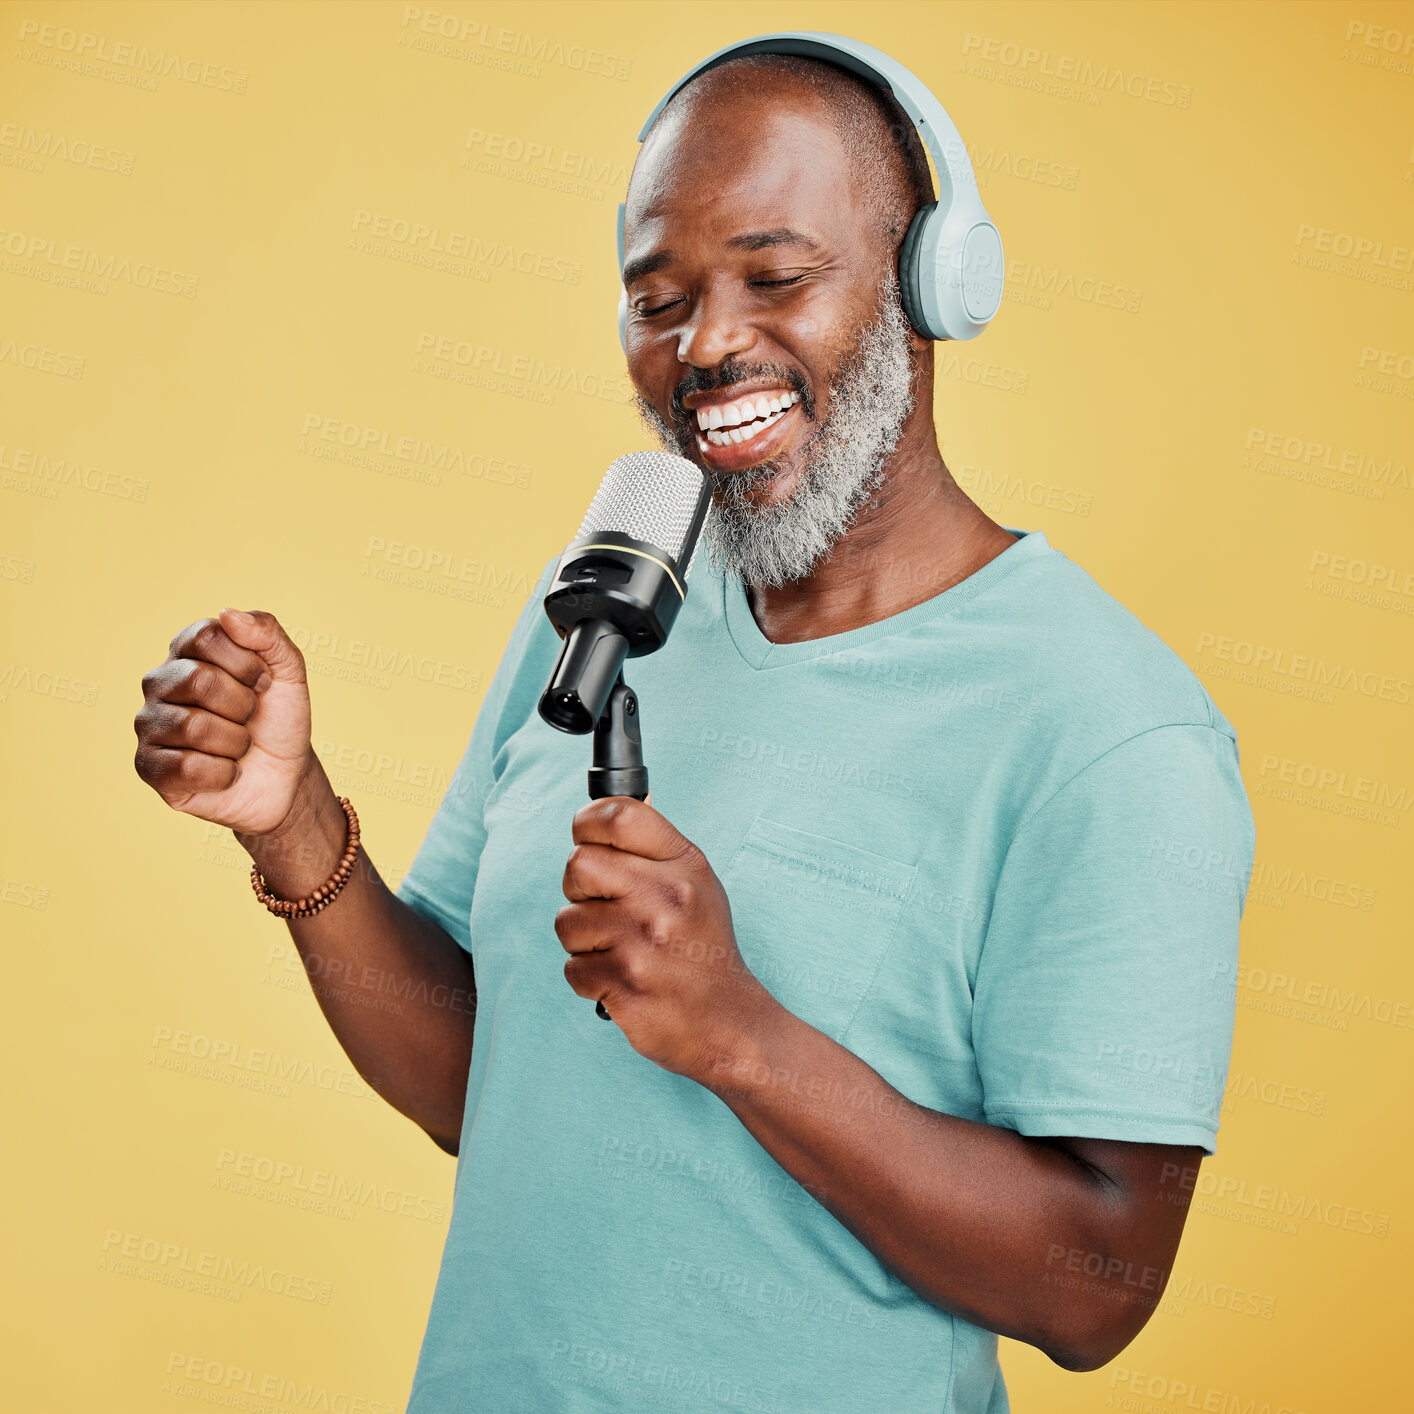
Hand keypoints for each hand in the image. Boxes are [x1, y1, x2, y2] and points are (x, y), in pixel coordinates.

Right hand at [134, 609, 315, 836]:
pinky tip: (224, 772)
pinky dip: (222, 773)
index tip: (262, 682)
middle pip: (199, 681)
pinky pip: (186, 767)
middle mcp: (158, 682)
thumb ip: (267, 633)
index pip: (208, 637)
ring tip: (237, 746)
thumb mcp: (288, 671)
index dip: (248, 664)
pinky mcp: (148, 767)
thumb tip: (227, 614)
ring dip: (236, 742)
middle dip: (243, 705)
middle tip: (249, 718)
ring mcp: (149, 724)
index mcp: (187, 651)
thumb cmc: (279, 719)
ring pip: (194, 726)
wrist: (287, 777)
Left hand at [555, 797, 774, 1081]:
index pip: (619, 815)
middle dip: (579, 888)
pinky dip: (589, 978)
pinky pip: (573, 968)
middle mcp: (666, 898)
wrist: (729, 1022)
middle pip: (578, 865)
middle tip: (604, 907)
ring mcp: (644, 942)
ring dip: (583, 940)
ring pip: (567, 921)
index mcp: (685, 865)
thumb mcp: (697, 885)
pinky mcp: (623, 984)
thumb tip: (600, 818)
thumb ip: (653, 851)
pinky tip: (621, 980)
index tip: (587, 840)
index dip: (588, 824)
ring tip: (619, 950)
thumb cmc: (703, 948)